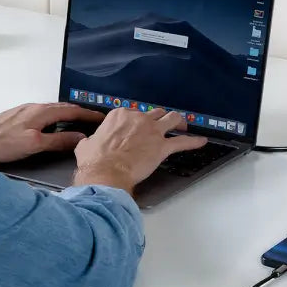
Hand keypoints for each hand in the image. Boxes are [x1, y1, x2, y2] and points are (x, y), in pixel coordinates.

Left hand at [0, 102, 104, 163]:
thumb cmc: (1, 143)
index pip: (72, 111)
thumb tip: (80, 138)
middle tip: (95, 121)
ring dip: (68, 116)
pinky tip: (55, 128)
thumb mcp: (34, 144)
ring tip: (80, 125)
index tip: (102, 118)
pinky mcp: (17, 117)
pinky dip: (56, 119)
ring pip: (53, 111)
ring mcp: (25, 111)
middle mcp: (34, 107)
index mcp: (41, 112)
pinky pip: (44, 115)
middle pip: (63, 108)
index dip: (88, 115)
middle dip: (81, 114)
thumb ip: (58, 141)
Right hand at [73, 106, 207, 192]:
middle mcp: (138, 119)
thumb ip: (90, 141)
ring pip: (172, 120)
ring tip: (183, 126)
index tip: (136, 128)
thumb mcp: (86, 146)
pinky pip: (182, 142)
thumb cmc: (96, 161)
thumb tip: (86, 144)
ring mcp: (152, 132)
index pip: (132, 114)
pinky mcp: (162, 148)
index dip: (136, 122)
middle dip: (159, 119)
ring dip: (179, 122)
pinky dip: (193, 142)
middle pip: (155, 114)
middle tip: (162, 125)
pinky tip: (200, 141)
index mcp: (120, 116)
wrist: (106, 172)